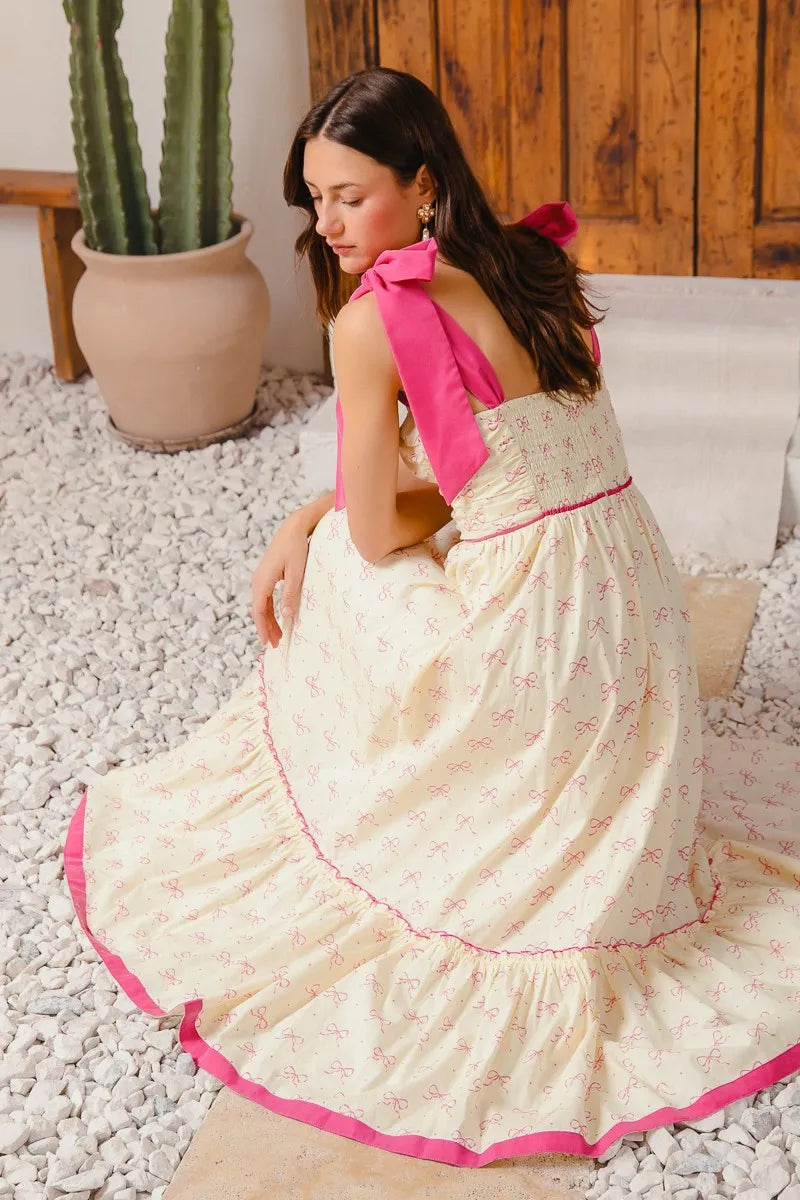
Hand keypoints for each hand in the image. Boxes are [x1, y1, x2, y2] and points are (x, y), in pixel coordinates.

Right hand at [250, 513, 311, 647]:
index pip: (259, 611)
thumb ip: (291, 595)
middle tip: (275, 645)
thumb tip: (286, 616)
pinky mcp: (267, 575)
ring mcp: (261, 577)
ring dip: (268, 620)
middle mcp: (258, 580)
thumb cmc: (296, 548)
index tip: (269, 643)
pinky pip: (266, 598)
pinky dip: (270, 610)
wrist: (294, 527)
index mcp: (262, 581)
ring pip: (262, 605)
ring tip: (278, 635)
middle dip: (266, 628)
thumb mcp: (297, 573)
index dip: (263, 628)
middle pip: (259, 610)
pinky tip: (278, 618)